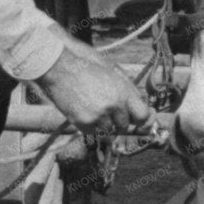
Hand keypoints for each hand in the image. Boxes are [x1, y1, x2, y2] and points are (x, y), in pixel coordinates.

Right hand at [33, 39, 151, 135]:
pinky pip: (94, 133)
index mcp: (123, 91)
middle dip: (118, 121)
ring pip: (109, 131)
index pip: (143, 115)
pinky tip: (84, 112)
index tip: (136, 121)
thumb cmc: (86, 69)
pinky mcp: (84, 123)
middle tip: (106, 111)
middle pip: (124, 125)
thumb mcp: (113, 74)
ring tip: (93, 109)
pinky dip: (90, 127)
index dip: (140, 120)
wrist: (60, 70)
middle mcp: (114, 105)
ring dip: (103, 124)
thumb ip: (129, 91)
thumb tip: (143, 110)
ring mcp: (99, 115)